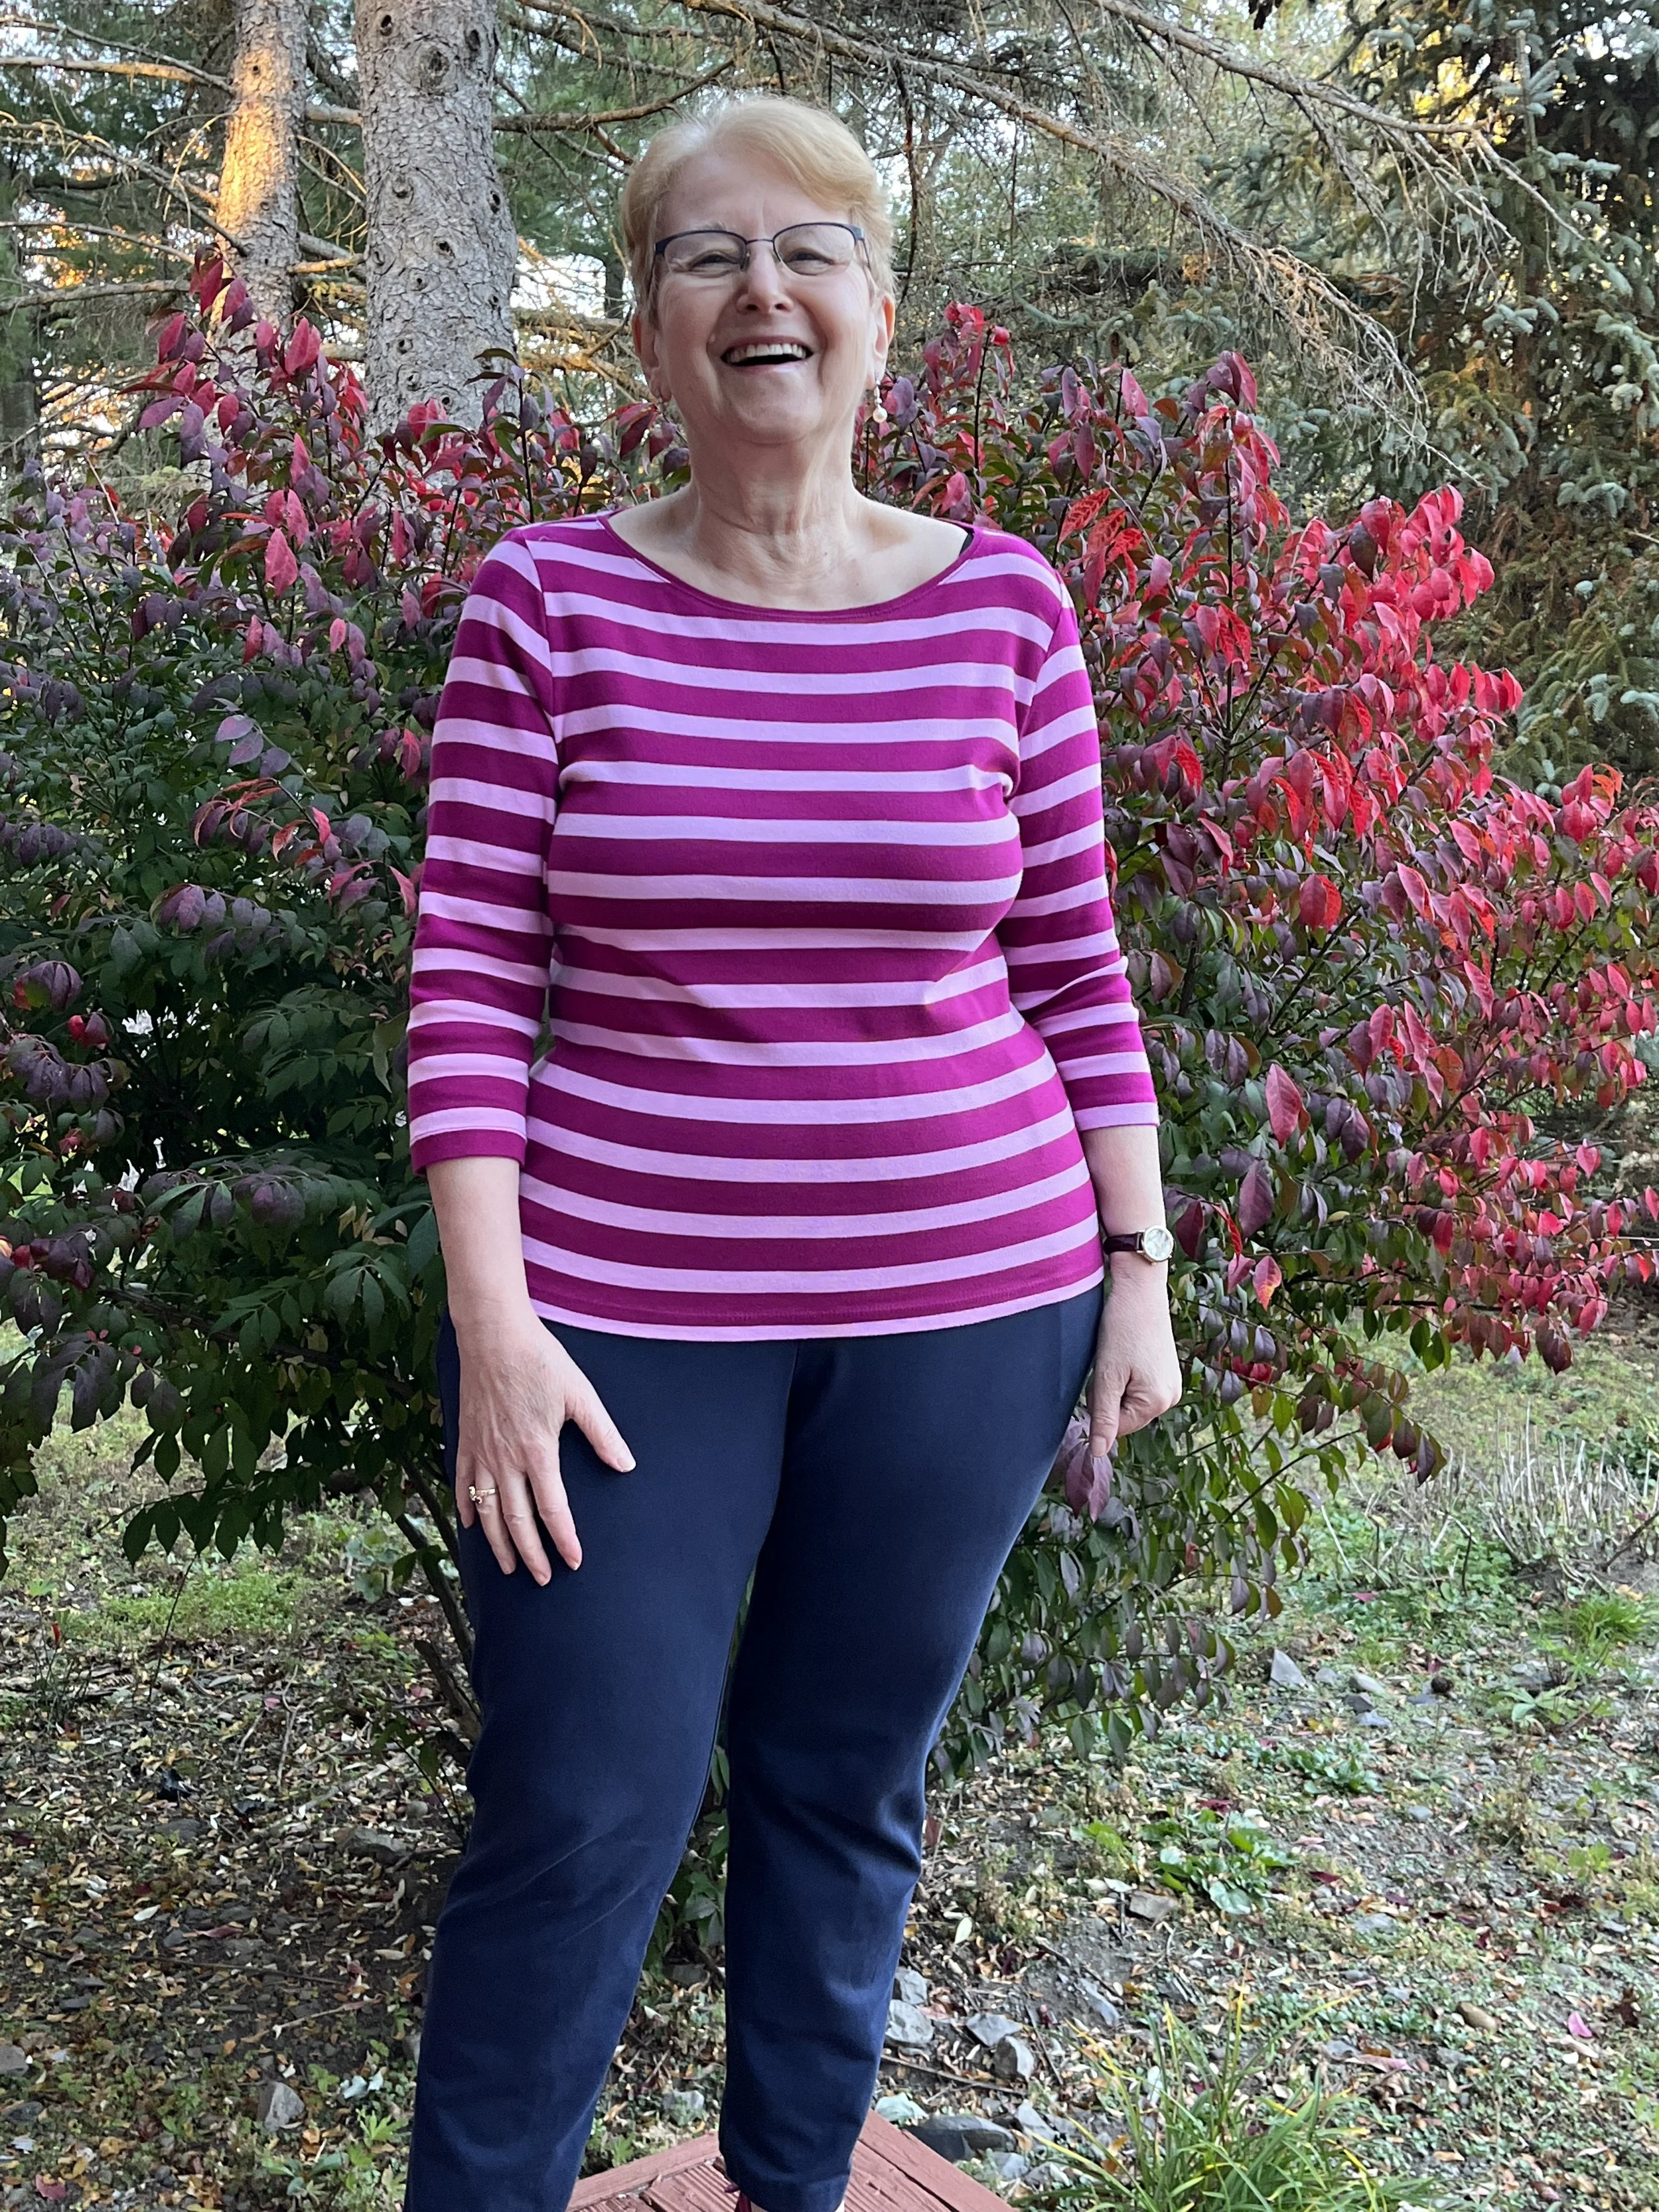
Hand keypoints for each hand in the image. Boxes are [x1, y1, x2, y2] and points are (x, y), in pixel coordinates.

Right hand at [452, 1308, 634, 1581]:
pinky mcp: (465, 1440)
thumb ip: (603, 1433)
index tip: (573, 1561)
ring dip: (498, 1543)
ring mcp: (481, 1451)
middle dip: (530, 1554)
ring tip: (508, 1568)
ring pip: (487, 1510)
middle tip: (543, 1578)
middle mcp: (506, 1458)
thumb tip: (625, 1465)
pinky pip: (462, 1483)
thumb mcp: (581, 1394)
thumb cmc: (541, 1361)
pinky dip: (467, 1508)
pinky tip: (473, 1525)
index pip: (552, 1509)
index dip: (563, 1539)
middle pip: (517, 1520)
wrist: (494, 1335)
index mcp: (538, 1450)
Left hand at [1088, 1262, 1182, 1458]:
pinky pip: (1138, 1387)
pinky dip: (1125, 1376)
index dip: (1098, 1405)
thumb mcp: (1107, 1375)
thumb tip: (1098, 1454)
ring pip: (1129, 1401)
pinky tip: (1125, 1354)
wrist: (1139, 1290)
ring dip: (1116, 1385)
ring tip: (1117, 1357)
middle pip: (1124, 1416)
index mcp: (1157, 1402)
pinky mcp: (1166, 1372)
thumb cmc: (1120, 1329)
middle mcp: (1171, 1397)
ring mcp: (1171, 1384)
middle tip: (1108, 1363)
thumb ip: (1103, 1417)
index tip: (1102, 1374)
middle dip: (1109, 1396)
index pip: (1115, 1428)